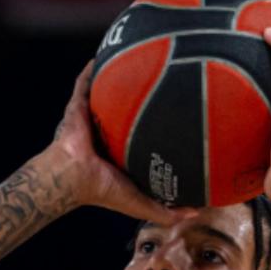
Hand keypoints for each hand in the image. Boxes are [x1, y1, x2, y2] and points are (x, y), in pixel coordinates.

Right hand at [46, 60, 194, 223]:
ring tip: (135, 63)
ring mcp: (91, 120)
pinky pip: (83, 85)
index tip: (177, 119)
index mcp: (119, 154)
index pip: (141, 138)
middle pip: (124, 113)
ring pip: (105, 96)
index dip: (157, 128)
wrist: (73, 177)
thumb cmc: (103, 191)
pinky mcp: (77, 108)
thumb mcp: (141, 204)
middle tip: (163, 85)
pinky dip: (91, 71)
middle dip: (139, 100)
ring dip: (116, 81)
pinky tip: (103, 56)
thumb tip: (198, 213)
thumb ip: (167, 211)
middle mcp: (105, 134)